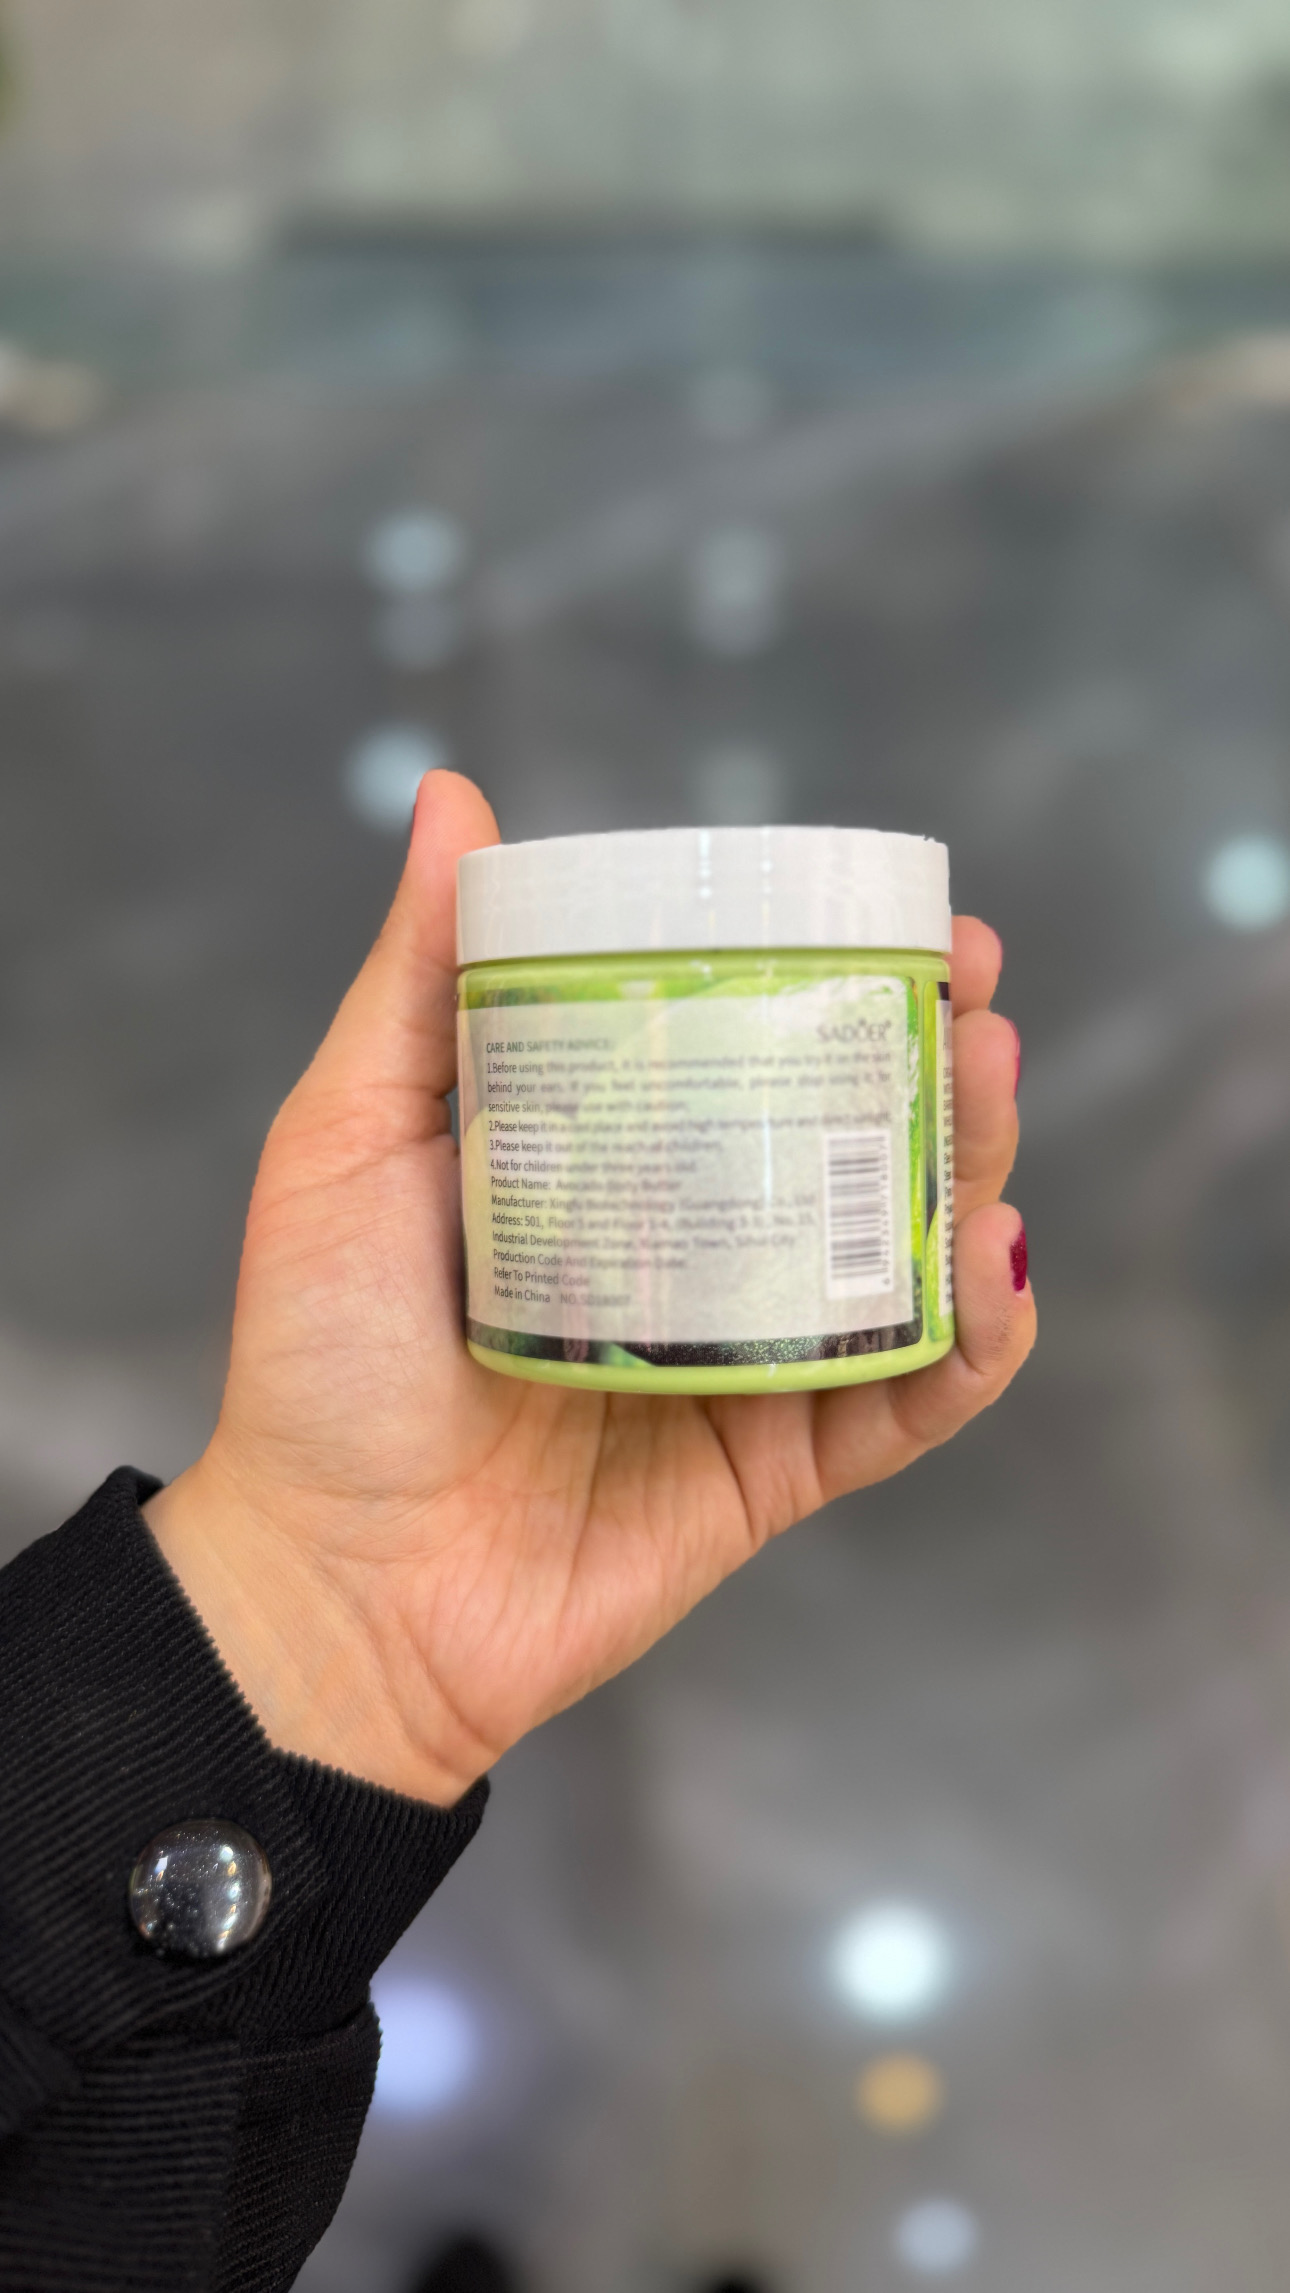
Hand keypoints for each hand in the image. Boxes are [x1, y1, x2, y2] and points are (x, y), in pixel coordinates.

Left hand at [147, 774, 1033, 1804]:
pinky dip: (972, 1341)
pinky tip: (987, 1261)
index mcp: (613, 1170)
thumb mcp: (351, 1138)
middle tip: (975, 1002)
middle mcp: (694, 1254)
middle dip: (939, 1066)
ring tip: (987, 1092)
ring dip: (972, 1171)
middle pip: (855, 1146)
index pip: (758, 1055)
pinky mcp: (776, 1470)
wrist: (331, 1583)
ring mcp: (745, 1362)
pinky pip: (907, 1402)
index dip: (846, 984)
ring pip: (901, 1258)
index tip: (907, 921)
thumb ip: (419, 982)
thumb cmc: (320, 1358)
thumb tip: (456, 798)